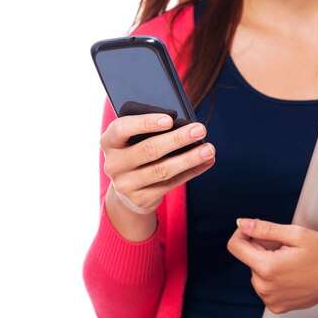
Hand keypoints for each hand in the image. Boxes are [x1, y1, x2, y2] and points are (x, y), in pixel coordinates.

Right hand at [101, 114, 214, 239]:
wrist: (127, 192)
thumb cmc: (136, 153)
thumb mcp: (133, 140)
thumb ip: (150, 131)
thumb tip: (185, 124)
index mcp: (108, 142)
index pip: (122, 128)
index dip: (145, 123)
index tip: (170, 119)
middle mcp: (113, 164)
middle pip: (149, 150)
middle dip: (177, 139)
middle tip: (200, 129)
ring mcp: (126, 185)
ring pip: (163, 170)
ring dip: (190, 158)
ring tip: (209, 149)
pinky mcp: (141, 199)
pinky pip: (171, 184)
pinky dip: (192, 171)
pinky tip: (206, 161)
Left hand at [226, 218, 317, 312]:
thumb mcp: (295, 234)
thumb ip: (264, 229)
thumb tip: (241, 224)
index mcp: (267, 267)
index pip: (235, 246)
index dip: (243, 233)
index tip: (257, 228)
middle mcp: (264, 286)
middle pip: (248, 258)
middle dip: (262, 247)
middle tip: (286, 246)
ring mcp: (269, 299)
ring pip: (256, 271)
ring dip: (268, 262)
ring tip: (291, 260)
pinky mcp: (276, 306)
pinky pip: (264, 286)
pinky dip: (273, 277)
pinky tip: (291, 274)